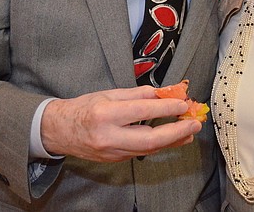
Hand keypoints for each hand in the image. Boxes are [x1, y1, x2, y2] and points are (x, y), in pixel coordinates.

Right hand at [40, 85, 201, 161]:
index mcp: (105, 114)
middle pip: (149, 139)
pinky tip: (174, 138)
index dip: (165, 107)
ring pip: (149, 149)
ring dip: (173, 140)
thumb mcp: (109, 93)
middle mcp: (108, 136)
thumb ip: (138, 94)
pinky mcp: (115, 160)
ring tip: (190, 130)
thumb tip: (165, 92)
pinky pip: (142, 152)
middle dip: (176, 132)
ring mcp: (111, 152)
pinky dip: (161, 144)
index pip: (141, 111)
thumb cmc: (84, 108)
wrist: (59, 131)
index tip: (183, 102)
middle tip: (194, 123)